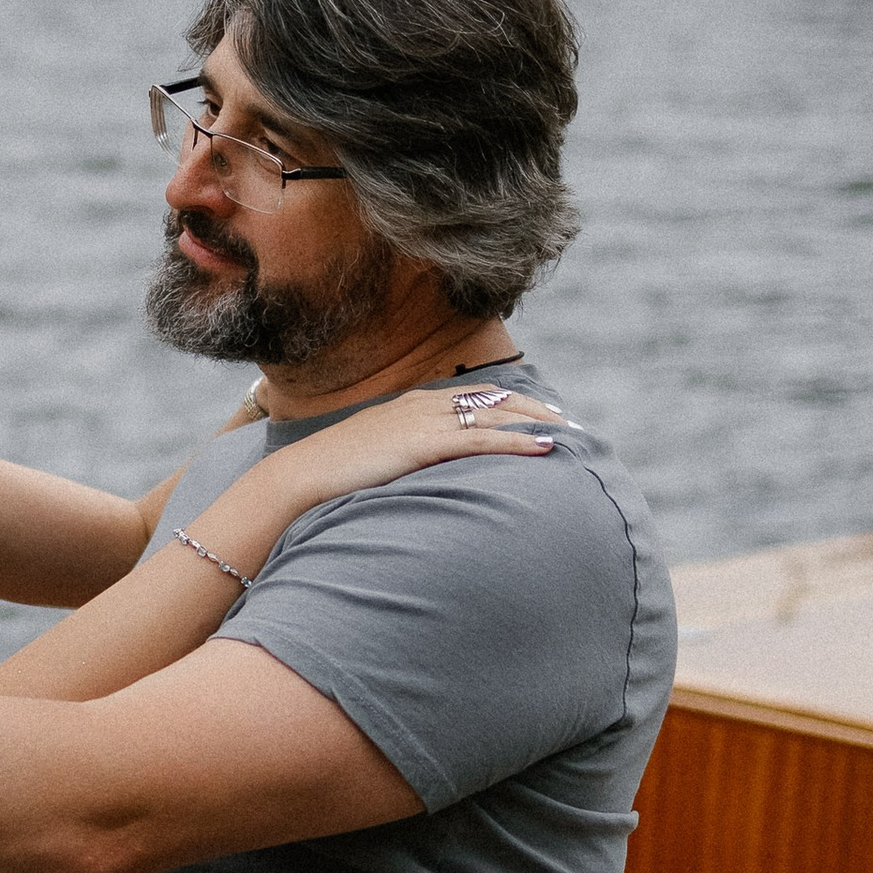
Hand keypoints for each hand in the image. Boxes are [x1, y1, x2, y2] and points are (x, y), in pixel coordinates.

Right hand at [261, 380, 560, 510]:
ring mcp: (425, 422)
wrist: (302, 477)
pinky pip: (483, 440)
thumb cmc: (332, 475)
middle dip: (533, 409)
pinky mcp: (424, 444)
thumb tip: (423, 471)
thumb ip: (403, 455)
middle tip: (568, 422)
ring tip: (570, 432)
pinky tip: (545, 448)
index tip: (538, 415)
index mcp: (413, 404)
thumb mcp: (376, 457)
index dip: (511, 404)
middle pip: (494, 399)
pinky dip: (518, 442)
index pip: (475, 395)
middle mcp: (424, 405)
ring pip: (496, 415)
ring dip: (536, 422)